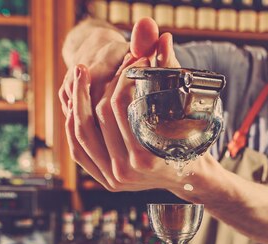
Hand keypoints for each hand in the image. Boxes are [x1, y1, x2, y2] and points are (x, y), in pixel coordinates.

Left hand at [64, 26, 186, 193]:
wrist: (193, 177)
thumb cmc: (193, 143)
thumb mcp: (187, 110)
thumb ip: (171, 72)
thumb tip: (162, 38)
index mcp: (146, 158)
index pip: (120, 107)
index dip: (122, 77)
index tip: (130, 61)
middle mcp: (126, 172)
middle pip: (98, 118)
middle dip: (101, 84)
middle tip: (108, 65)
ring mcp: (113, 179)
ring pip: (81, 133)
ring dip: (79, 101)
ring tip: (82, 75)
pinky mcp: (105, 180)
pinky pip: (79, 150)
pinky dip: (73, 126)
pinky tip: (76, 105)